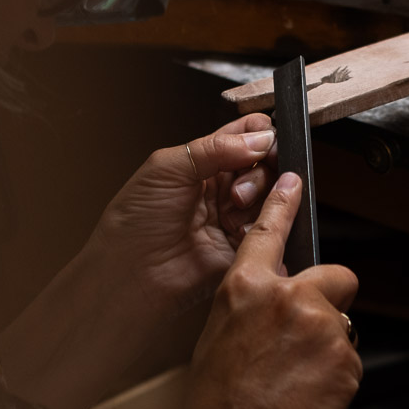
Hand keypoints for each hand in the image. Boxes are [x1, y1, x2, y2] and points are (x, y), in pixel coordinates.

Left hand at [88, 114, 279, 312]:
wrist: (133, 272)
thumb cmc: (136, 221)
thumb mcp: (168, 168)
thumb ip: (216, 147)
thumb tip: (262, 137)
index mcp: (204, 161)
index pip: (248, 135)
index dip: (262, 136)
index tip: (265, 144)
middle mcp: (223, 187)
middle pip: (268, 164)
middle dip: (260, 172)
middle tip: (237, 190)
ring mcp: (235, 217)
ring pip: (275, 195)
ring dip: (260, 199)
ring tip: (234, 210)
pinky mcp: (244, 247)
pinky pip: (272, 229)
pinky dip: (263, 225)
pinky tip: (239, 231)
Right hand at [181, 171, 361, 408]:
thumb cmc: (219, 404)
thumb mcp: (217, 337)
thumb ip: (249, 306)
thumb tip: (270, 302)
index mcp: (245, 287)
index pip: (270, 232)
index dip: (284, 203)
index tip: (293, 180)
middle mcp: (288, 296)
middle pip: (336, 276)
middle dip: (333, 299)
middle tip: (311, 336)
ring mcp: (322, 325)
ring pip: (343, 324)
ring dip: (330, 346)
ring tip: (298, 380)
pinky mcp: (347, 357)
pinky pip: (350, 358)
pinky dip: (337, 375)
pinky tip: (310, 396)